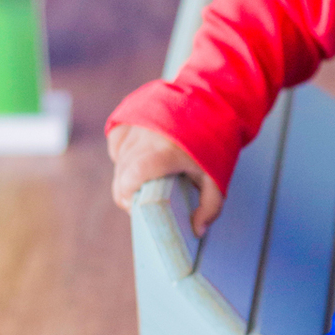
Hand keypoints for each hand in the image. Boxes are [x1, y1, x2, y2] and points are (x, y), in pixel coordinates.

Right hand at [107, 123, 223, 236]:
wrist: (210, 103)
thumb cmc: (213, 145)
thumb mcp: (217, 177)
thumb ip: (210, 206)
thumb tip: (197, 231)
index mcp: (166, 151)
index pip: (132, 176)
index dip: (127, 195)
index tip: (137, 208)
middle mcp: (145, 136)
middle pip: (122, 173)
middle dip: (128, 192)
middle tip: (146, 200)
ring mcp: (134, 126)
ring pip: (119, 161)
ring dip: (127, 175)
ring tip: (147, 180)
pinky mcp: (127, 119)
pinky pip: (117, 146)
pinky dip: (124, 157)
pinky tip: (139, 161)